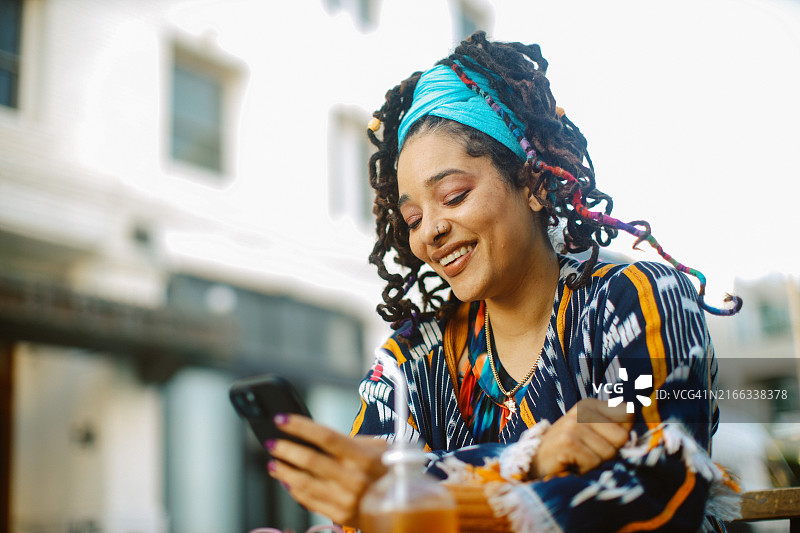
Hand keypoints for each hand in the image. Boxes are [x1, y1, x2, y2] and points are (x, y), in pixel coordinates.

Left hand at [266, 414, 387, 527]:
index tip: (281, 419)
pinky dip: (294, 489)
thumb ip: (351, 440)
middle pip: (310, 460)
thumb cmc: (389, 469)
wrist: (405, 504)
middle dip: (285, 449)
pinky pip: (309, 500)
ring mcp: (346, 498)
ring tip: (273, 462)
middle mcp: (354, 478)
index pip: (326, 436)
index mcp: (364, 456)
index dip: (300, 426)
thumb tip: (315, 435)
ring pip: (304, 482)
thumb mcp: (380, 447)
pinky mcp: (340, 515)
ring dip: (284, 471)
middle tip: (271, 443)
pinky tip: (287, 481)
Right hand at [530, 398, 633, 478]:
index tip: (603, 440)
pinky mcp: (568, 441)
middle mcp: (582, 409)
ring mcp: (574, 424)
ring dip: (596, 463)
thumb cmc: (569, 451)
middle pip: (622, 437)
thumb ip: (614, 431)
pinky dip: (585, 469)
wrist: (535, 461)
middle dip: (609, 452)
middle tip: (588, 453)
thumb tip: (635, 434)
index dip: (621, 434)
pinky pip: (594, 462)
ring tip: (579, 458)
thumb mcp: (592, 434)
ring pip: (609, 452)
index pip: (627, 413)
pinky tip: (571, 464)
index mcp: (591, 404)